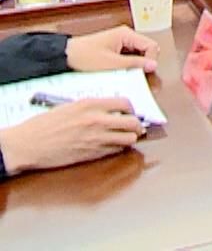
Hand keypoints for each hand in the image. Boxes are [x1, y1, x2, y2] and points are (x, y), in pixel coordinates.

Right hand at [0, 98, 141, 173]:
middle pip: (133, 122)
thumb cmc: (43, 125)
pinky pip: (115, 151)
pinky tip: (112, 146)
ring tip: (124, 137)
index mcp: (90, 105)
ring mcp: (96, 139)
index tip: (130, 112)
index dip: (131, 108)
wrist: (27, 144)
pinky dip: (118, 148)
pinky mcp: (91, 154)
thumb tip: (110, 110)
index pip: (125, 103)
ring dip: (129, 138)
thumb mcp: (69, 107)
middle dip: (137, 124)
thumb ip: (91, 108)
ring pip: (129, 138)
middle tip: (135, 126)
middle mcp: (97, 120)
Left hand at [64, 27, 158, 73]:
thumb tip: (153, 65)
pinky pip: (129, 56)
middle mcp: (126, 35)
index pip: (151, 45)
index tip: (146, 72)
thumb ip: (134, 64)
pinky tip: (121, 72)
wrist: (64, 56)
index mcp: (126, 34)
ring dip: (135, 65)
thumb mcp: (111, 63)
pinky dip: (128, 65)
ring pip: (139, 54)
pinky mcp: (115, 48)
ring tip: (128, 74)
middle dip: (144, 63)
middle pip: (146, 49)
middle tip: (139, 76)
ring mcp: (121, 42)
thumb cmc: (83, 56)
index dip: (151, 59)